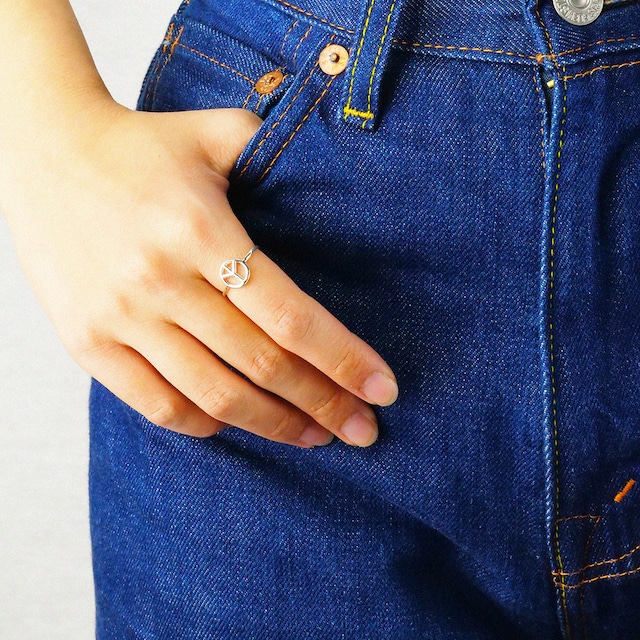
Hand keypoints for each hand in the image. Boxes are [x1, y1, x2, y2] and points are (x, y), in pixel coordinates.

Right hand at [2, 101, 397, 447]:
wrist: (40, 154)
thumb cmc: (140, 147)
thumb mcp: (211, 133)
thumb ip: (272, 150)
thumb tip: (335, 174)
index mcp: (200, 230)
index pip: (289, 314)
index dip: (343, 359)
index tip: (383, 390)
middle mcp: (159, 281)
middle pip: (262, 365)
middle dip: (325, 404)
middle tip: (365, 430)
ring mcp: (120, 319)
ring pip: (214, 396)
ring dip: (274, 425)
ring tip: (316, 437)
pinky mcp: (88, 344)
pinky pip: (157, 405)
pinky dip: (206, 425)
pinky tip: (242, 424)